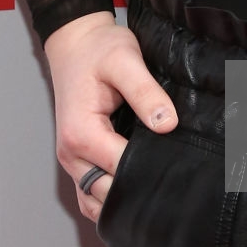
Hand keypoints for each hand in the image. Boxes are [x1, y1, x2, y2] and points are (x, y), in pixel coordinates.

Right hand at [43, 11, 178, 220]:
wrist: (76, 43)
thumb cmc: (97, 50)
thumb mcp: (125, 60)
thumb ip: (145, 92)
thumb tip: (167, 124)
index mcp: (81, 133)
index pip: (120, 169)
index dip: (149, 170)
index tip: (175, 165)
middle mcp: (71, 154)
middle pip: (107, 194)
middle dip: (139, 191)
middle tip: (174, 182)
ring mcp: (73, 161)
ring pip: (95, 203)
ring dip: (122, 202)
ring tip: (156, 191)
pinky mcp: (79, 160)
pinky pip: (90, 194)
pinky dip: (110, 200)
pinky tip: (136, 192)